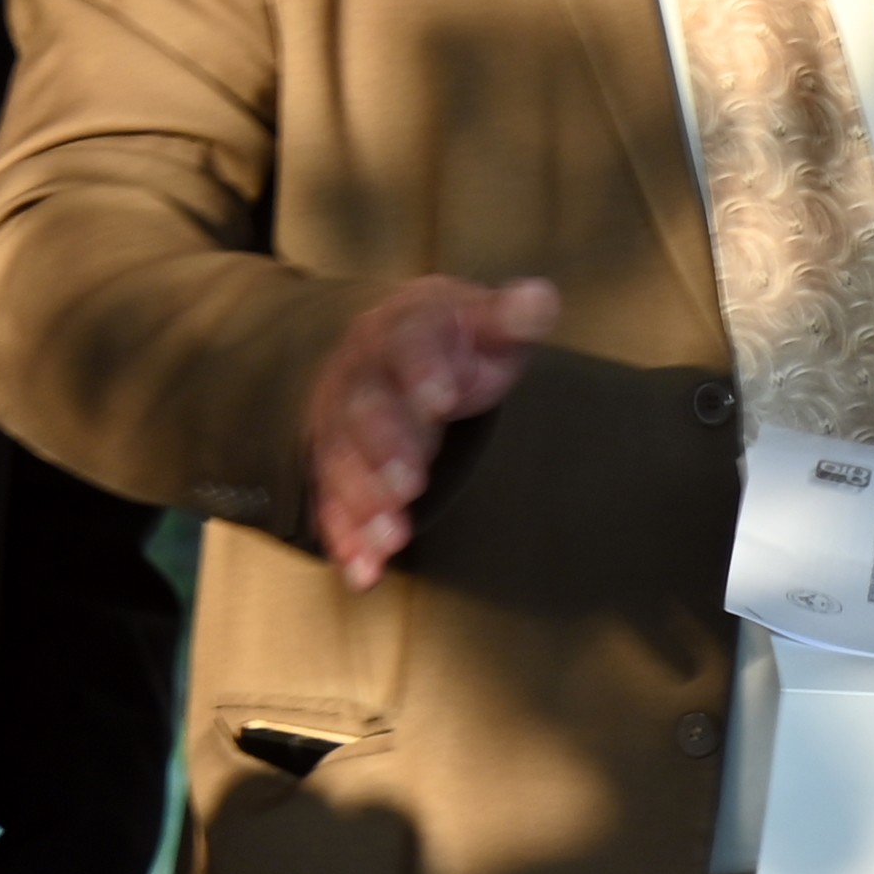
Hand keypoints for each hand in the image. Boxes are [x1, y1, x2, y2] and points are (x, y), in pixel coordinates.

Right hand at [302, 274, 562, 586]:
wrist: (392, 348)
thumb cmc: (456, 341)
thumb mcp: (485, 321)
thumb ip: (512, 317)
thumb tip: (540, 298)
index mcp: (403, 330)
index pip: (407, 345)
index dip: (422, 370)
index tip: (442, 397)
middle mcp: (361, 376)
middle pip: (365, 410)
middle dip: (386, 448)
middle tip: (410, 484)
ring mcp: (341, 424)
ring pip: (343, 462)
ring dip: (363, 501)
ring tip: (391, 539)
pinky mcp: (337, 468)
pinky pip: (333, 504)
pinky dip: (347, 540)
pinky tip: (364, 575)